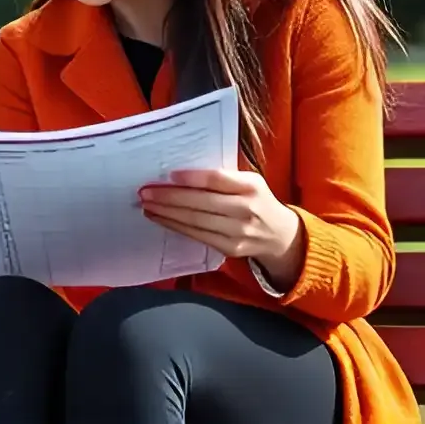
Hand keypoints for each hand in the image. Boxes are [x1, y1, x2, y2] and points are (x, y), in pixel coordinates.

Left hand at [138, 168, 304, 285]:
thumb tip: (180, 174)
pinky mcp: (229, 249)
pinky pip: (197, 236)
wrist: (279, 235)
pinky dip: (175, 226)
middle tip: (145, 192)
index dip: (192, 178)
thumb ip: (223, 178)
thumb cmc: (256, 200)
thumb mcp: (249, 182)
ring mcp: (238, 232)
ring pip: (195, 222)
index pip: (217, 180)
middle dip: (169, 198)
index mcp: (251, 186)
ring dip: (166, 213)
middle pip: (201, 203)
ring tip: (147, 205)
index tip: (169, 174)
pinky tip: (160, 218)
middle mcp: (246, 209)